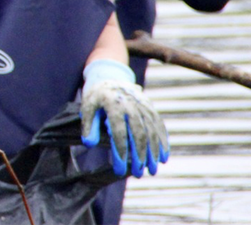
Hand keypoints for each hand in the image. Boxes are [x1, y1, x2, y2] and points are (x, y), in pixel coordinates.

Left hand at [80, 60, 169, 177]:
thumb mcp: (87, 107)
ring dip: (153, 152)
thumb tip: (89, 144)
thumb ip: (88, 125)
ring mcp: (143, 105)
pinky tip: (164, 157)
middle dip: (139, 156)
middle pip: (138, 134)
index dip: (121, 151)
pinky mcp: (150, 107)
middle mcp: (131, 105)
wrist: (110, 76)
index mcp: (114, 104)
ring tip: (152, 170)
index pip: (119, 132)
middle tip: (139, 174)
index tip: (120, 169)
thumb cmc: (96, 97)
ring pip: (151, 131)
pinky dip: (163, 142)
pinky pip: (159, 125)